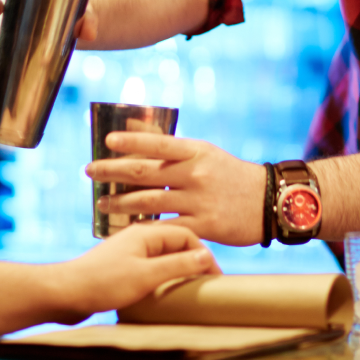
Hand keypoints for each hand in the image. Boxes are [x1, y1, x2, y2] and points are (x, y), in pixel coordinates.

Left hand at [64, 223, 220, 315]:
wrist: (64, 294)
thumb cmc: (103, 282)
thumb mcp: (146, 275)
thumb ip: (178, 265)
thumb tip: (206, 257)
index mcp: (146, 232)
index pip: (187, 235)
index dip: (204, 254)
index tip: (214, 277)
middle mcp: (139, 238)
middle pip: (176, 245)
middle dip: (193, 262)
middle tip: (206, 284)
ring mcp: (130, 253)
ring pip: (164, 258)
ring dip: (178, 271)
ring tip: (189, 290)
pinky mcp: (122, 268)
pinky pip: (151, 269)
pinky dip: (163, 279)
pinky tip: (165, 294)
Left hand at [84, 132, 265, 245]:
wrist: (269, 201)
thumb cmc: (232, 176)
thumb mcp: (207, 153)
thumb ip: (175, 150)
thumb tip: (138, 131)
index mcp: (196, 151)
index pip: (158, 143)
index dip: (131, 142)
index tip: (107, 141)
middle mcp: (195, 173)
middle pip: (145, 172)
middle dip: (113, 171)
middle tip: (90, 170)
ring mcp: (199, 200)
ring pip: (149, 201)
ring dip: (120, 202)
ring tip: (101, 201)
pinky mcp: (204, 225)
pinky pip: (166, 227)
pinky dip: (144, 228)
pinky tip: (127, 228)